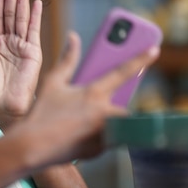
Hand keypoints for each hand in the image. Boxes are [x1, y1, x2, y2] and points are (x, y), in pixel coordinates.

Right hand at [9, 32, 159, 166]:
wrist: (32, 147)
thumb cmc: (41, 112)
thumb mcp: (53, 82)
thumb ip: (68, 60)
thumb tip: (73, 37)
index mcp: (94, 92)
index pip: (123, 72)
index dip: (140, 59)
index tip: (155, 50)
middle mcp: (104, 113)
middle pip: (124, 107)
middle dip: (115, 108)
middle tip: (95, 110)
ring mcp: (105, 133)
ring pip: (117, 126)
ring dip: (107, 125)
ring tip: (82, 126)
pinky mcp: (101, 150)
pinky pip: (107, 142)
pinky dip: (97, 139)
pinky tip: (76, 138)